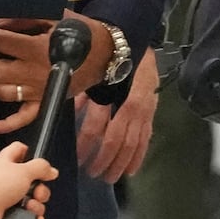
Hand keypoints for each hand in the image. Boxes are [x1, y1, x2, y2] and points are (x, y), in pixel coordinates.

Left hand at [0, 13, 115, 134]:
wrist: (106, 53)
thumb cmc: (81, 32)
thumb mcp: (55, 16)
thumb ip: (24, 18)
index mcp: (37, 49)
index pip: (1, 42)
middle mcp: (35, 73)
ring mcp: (39, 91)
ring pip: (3, 92)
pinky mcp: (46, 102)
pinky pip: (24, 118)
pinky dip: (6, 125)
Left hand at [0, 141, 57, 218]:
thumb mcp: (25, 171)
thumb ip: (41, 168)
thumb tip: (52, 171)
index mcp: (7, 163)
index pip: (19, 151)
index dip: (30, 154)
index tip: (39, 165)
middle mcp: (6, 180)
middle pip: (32, 182)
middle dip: (40, 190)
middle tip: (37, 193)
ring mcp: (5, 199)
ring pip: (31, 202)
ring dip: (36, 207)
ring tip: (29, 207)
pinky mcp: (5, 216)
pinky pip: (24, 218)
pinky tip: (29, 218)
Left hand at [77, 47, 157, 181]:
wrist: (136, 41)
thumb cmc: (111, 54)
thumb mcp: (93, 68)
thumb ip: (82, 89)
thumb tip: (67, 107)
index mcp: (114, 91)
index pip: (99, 122)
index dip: (88, 142)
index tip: (79, 157)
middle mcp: (133, 104)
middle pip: (119, 138)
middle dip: (106, 158)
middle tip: (94, 174)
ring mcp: (146, 110)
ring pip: (134, 142)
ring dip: (122, 162)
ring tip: (110, 177)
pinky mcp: (152, 113)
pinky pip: (146, 138)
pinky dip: (139, 155)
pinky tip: (132, 170)